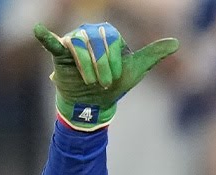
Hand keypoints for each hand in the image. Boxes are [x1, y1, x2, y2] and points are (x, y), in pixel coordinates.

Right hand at [34, 22, 178, 130]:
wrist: (94, 104)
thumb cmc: (114, 84)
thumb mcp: (136, 69)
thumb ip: (153, 54)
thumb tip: (176, 42)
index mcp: (108, 34)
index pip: (111, 39)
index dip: (113, 61)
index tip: (113, 79)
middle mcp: (89, 33)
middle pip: (95, 41)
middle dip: (101, 65)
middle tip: (102, 83)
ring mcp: (74, 41)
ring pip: (78, 46)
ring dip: (86, 67)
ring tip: (90, 82)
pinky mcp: (60, 54)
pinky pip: (52, 43)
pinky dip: (45, 36)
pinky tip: (39, 30)